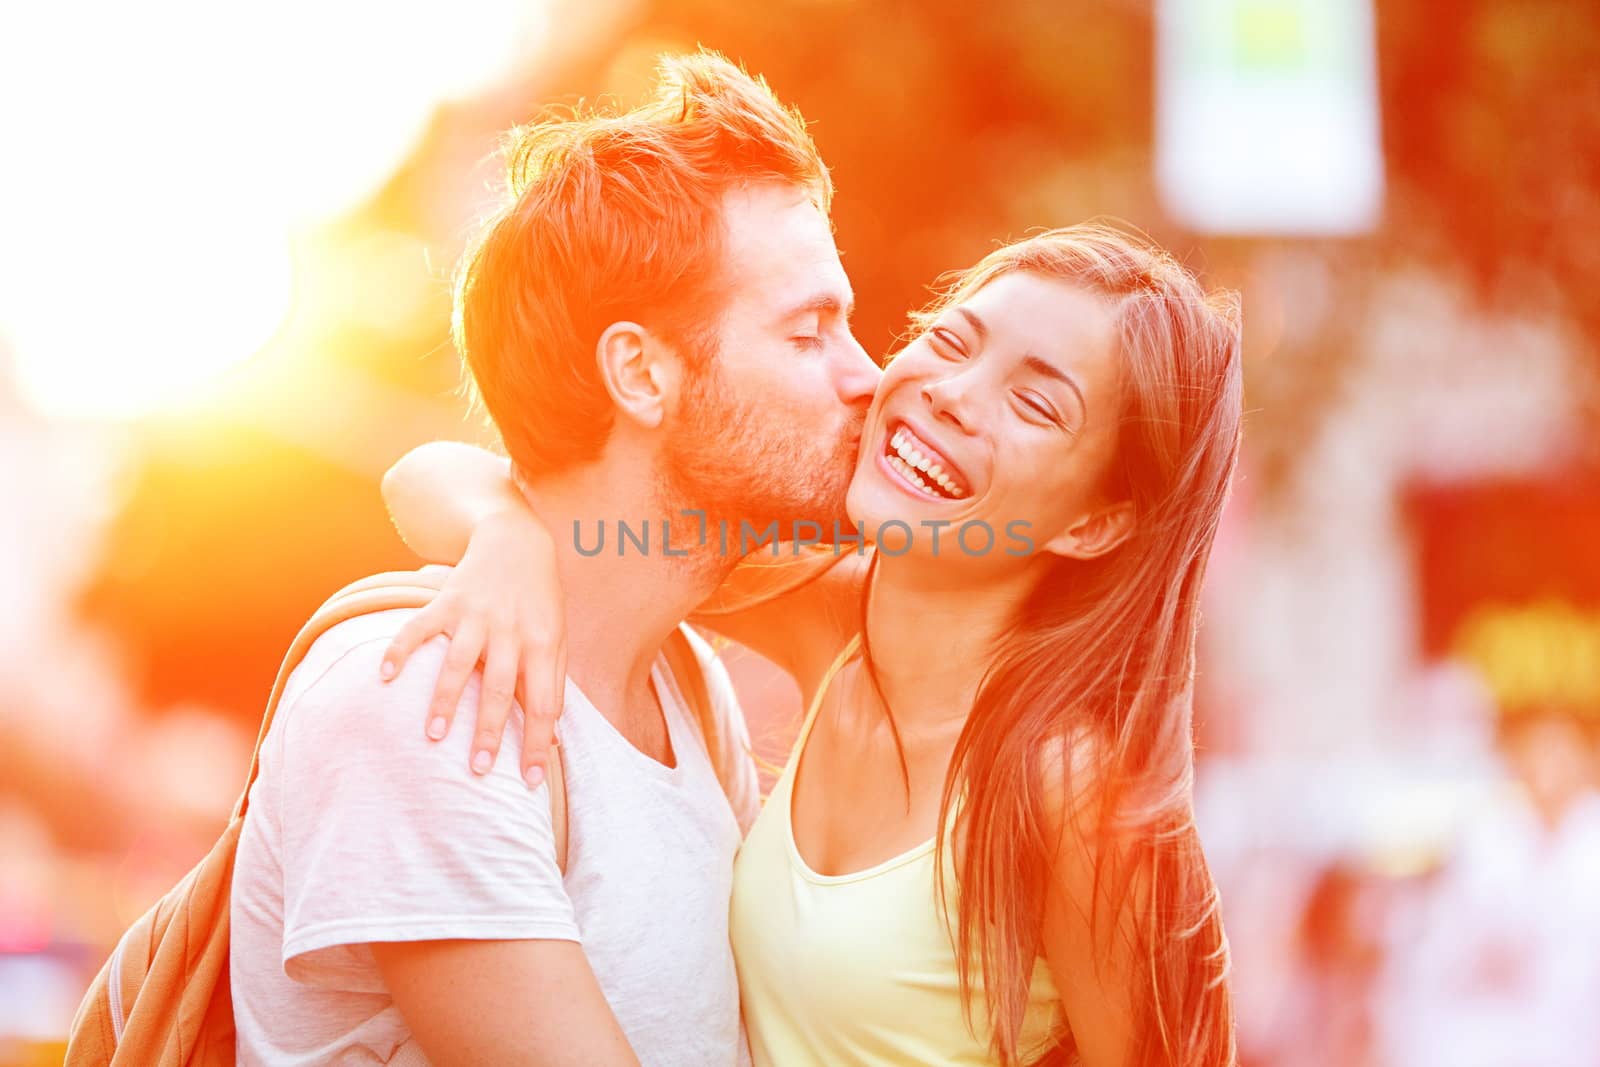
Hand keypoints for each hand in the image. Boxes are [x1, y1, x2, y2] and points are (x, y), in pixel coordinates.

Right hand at [380, 510, 565, 787]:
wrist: (517, 540)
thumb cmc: (540, 600)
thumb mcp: (557, 636)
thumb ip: (552, 682)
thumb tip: (552, 736)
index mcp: (543, 643)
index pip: (544, 703)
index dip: (536, 743)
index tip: (528, 781)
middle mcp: (510, 631)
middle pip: (499, 689)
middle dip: (488, 732)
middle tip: (477, 771)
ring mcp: (476, 615)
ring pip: (458, 663)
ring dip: (444, 701)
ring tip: (433, 736)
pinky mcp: (446, 601)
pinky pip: (419, 628)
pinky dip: (400, 650)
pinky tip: (386, 676)